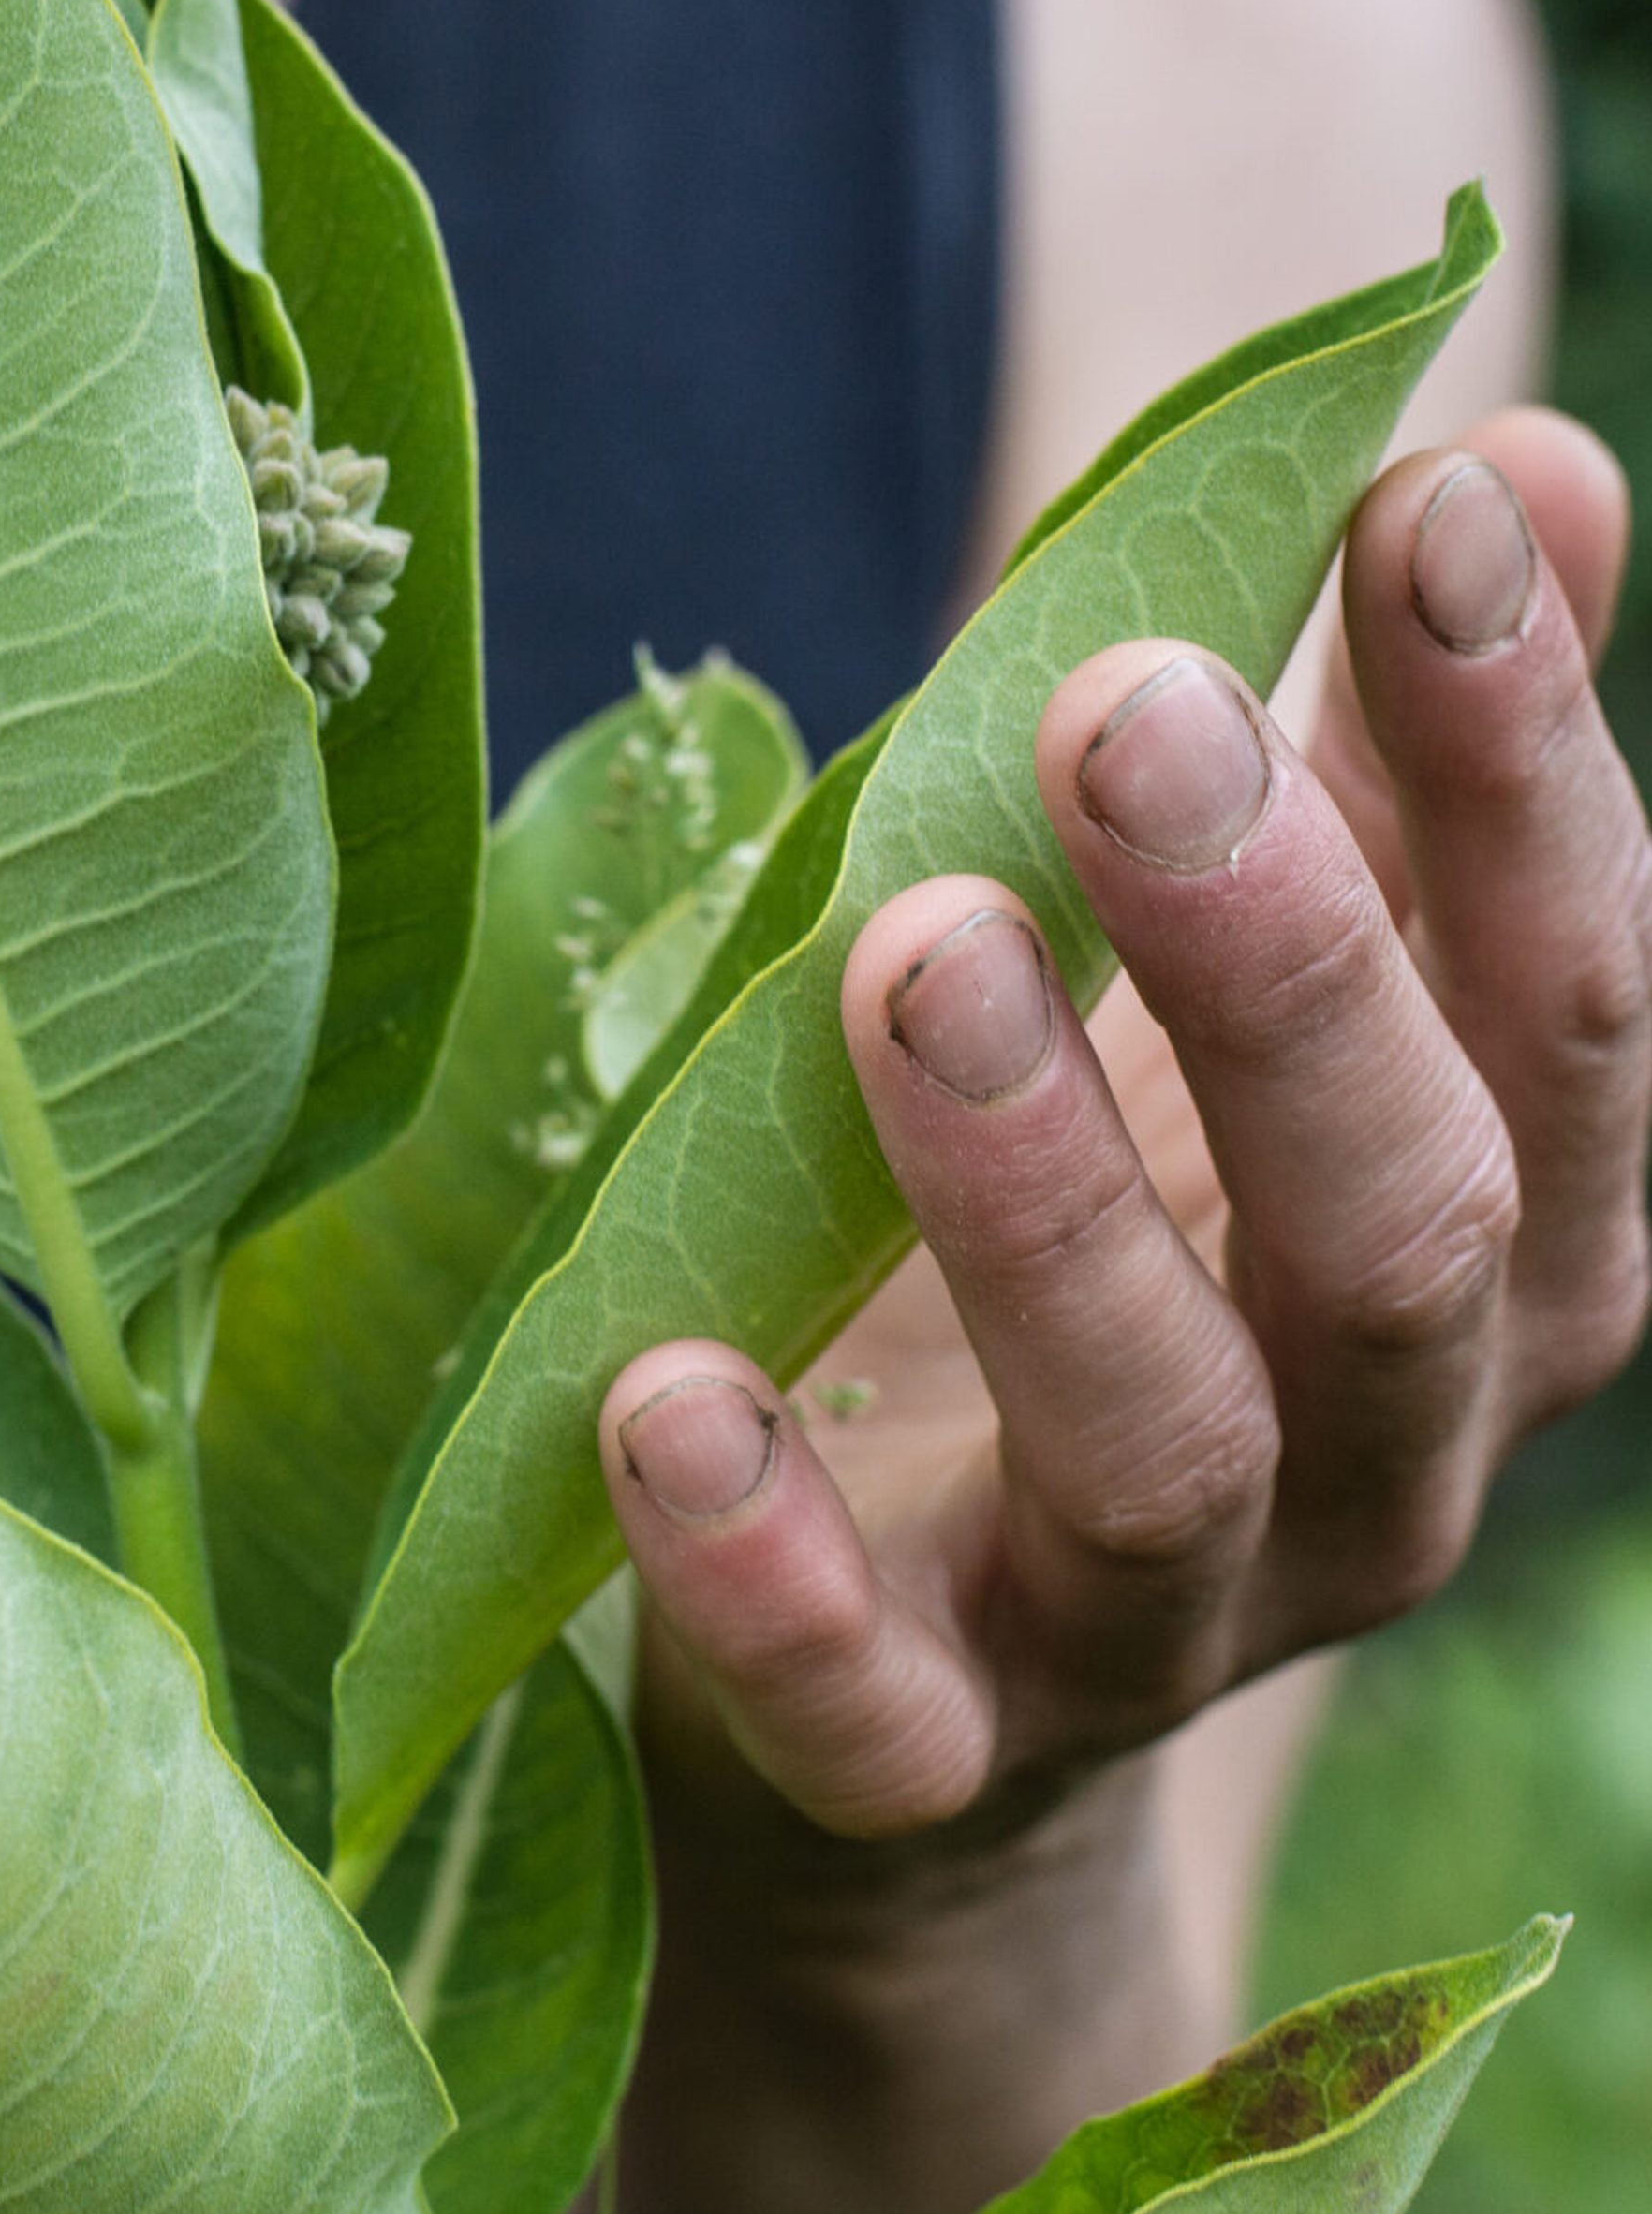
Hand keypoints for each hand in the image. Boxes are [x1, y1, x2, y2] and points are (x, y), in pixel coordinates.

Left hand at [558, 411, 1644, 2213]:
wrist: (923, 1659)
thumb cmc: (1096, 1249)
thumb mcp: (1229, 1021)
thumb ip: (1371, 788)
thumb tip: (1523, 461)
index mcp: (1480, 1255)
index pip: (1554, 1009)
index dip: (1523, 765)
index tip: (1430, 509)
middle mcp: (1367, 1456)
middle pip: (1395, 1232)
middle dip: (1282, 967)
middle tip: (1120, 713)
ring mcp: (1146, 1632)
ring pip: (1161, 1445)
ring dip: (1047, 1201)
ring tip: (914, 957)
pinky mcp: (922, 1752)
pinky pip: (870, 1703)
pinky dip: (770, 1565)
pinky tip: (660, 1396)